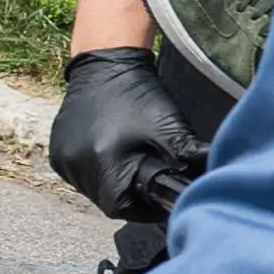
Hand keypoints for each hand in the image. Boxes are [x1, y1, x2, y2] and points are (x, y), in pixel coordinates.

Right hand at [50, 46, 208, 224]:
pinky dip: (97, 174)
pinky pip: (79, 175)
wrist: (105, 63)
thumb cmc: (138, 95)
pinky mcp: (57, 152)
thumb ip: (190, 157)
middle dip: (131, 197)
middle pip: (106, 201)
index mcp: (100, 163)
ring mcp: (62, 159)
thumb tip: (216, 178)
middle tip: (151, 183)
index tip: (162, 200)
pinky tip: (112, 158)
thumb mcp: (170, 128)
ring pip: (92, 190)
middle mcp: (75, 165)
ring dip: (113, 186)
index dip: (145, 210)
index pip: (122, 209)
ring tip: (132, 168)